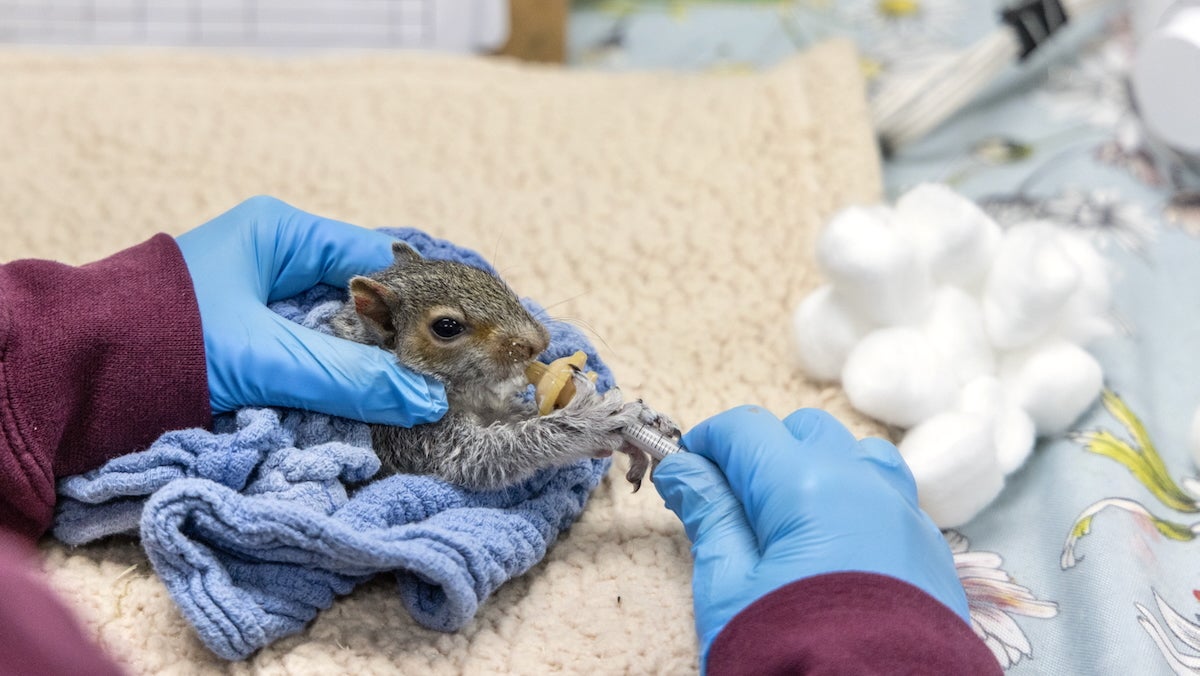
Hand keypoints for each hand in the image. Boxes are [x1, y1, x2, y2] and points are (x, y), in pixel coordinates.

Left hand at [176, 196, 447, 424]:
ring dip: (372, 362)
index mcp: (282, 233)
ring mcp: (267, 299)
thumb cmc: (165, 342)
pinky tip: (373, 400)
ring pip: (344, 329)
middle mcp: (278, 258)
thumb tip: (427, 397)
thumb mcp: (266, 358)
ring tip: (420, 389)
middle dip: (401, 336)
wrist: (77, 376)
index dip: (422, 297)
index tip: (461, 336)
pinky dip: (343, 377)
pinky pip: (319, 353)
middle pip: (365, 295)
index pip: (378, 256)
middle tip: (446, 371)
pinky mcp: (256, 338)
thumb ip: (348, 378)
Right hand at [652, 406, 968, 663]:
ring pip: (856, 456)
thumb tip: (682, 470)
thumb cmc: (793, 652)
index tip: (685, 470)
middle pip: (804, 431)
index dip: (708, 442)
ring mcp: (904, 512)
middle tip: (731, 502)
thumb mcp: (728, 587)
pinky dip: (855, 501)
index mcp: (806, 485)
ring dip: (817, 468)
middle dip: (762, 451)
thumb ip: (709, 515)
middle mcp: (862, 484)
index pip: (746, 430)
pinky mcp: (930, 547)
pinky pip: (889, 497)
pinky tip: (835, 547)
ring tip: (790, 519)